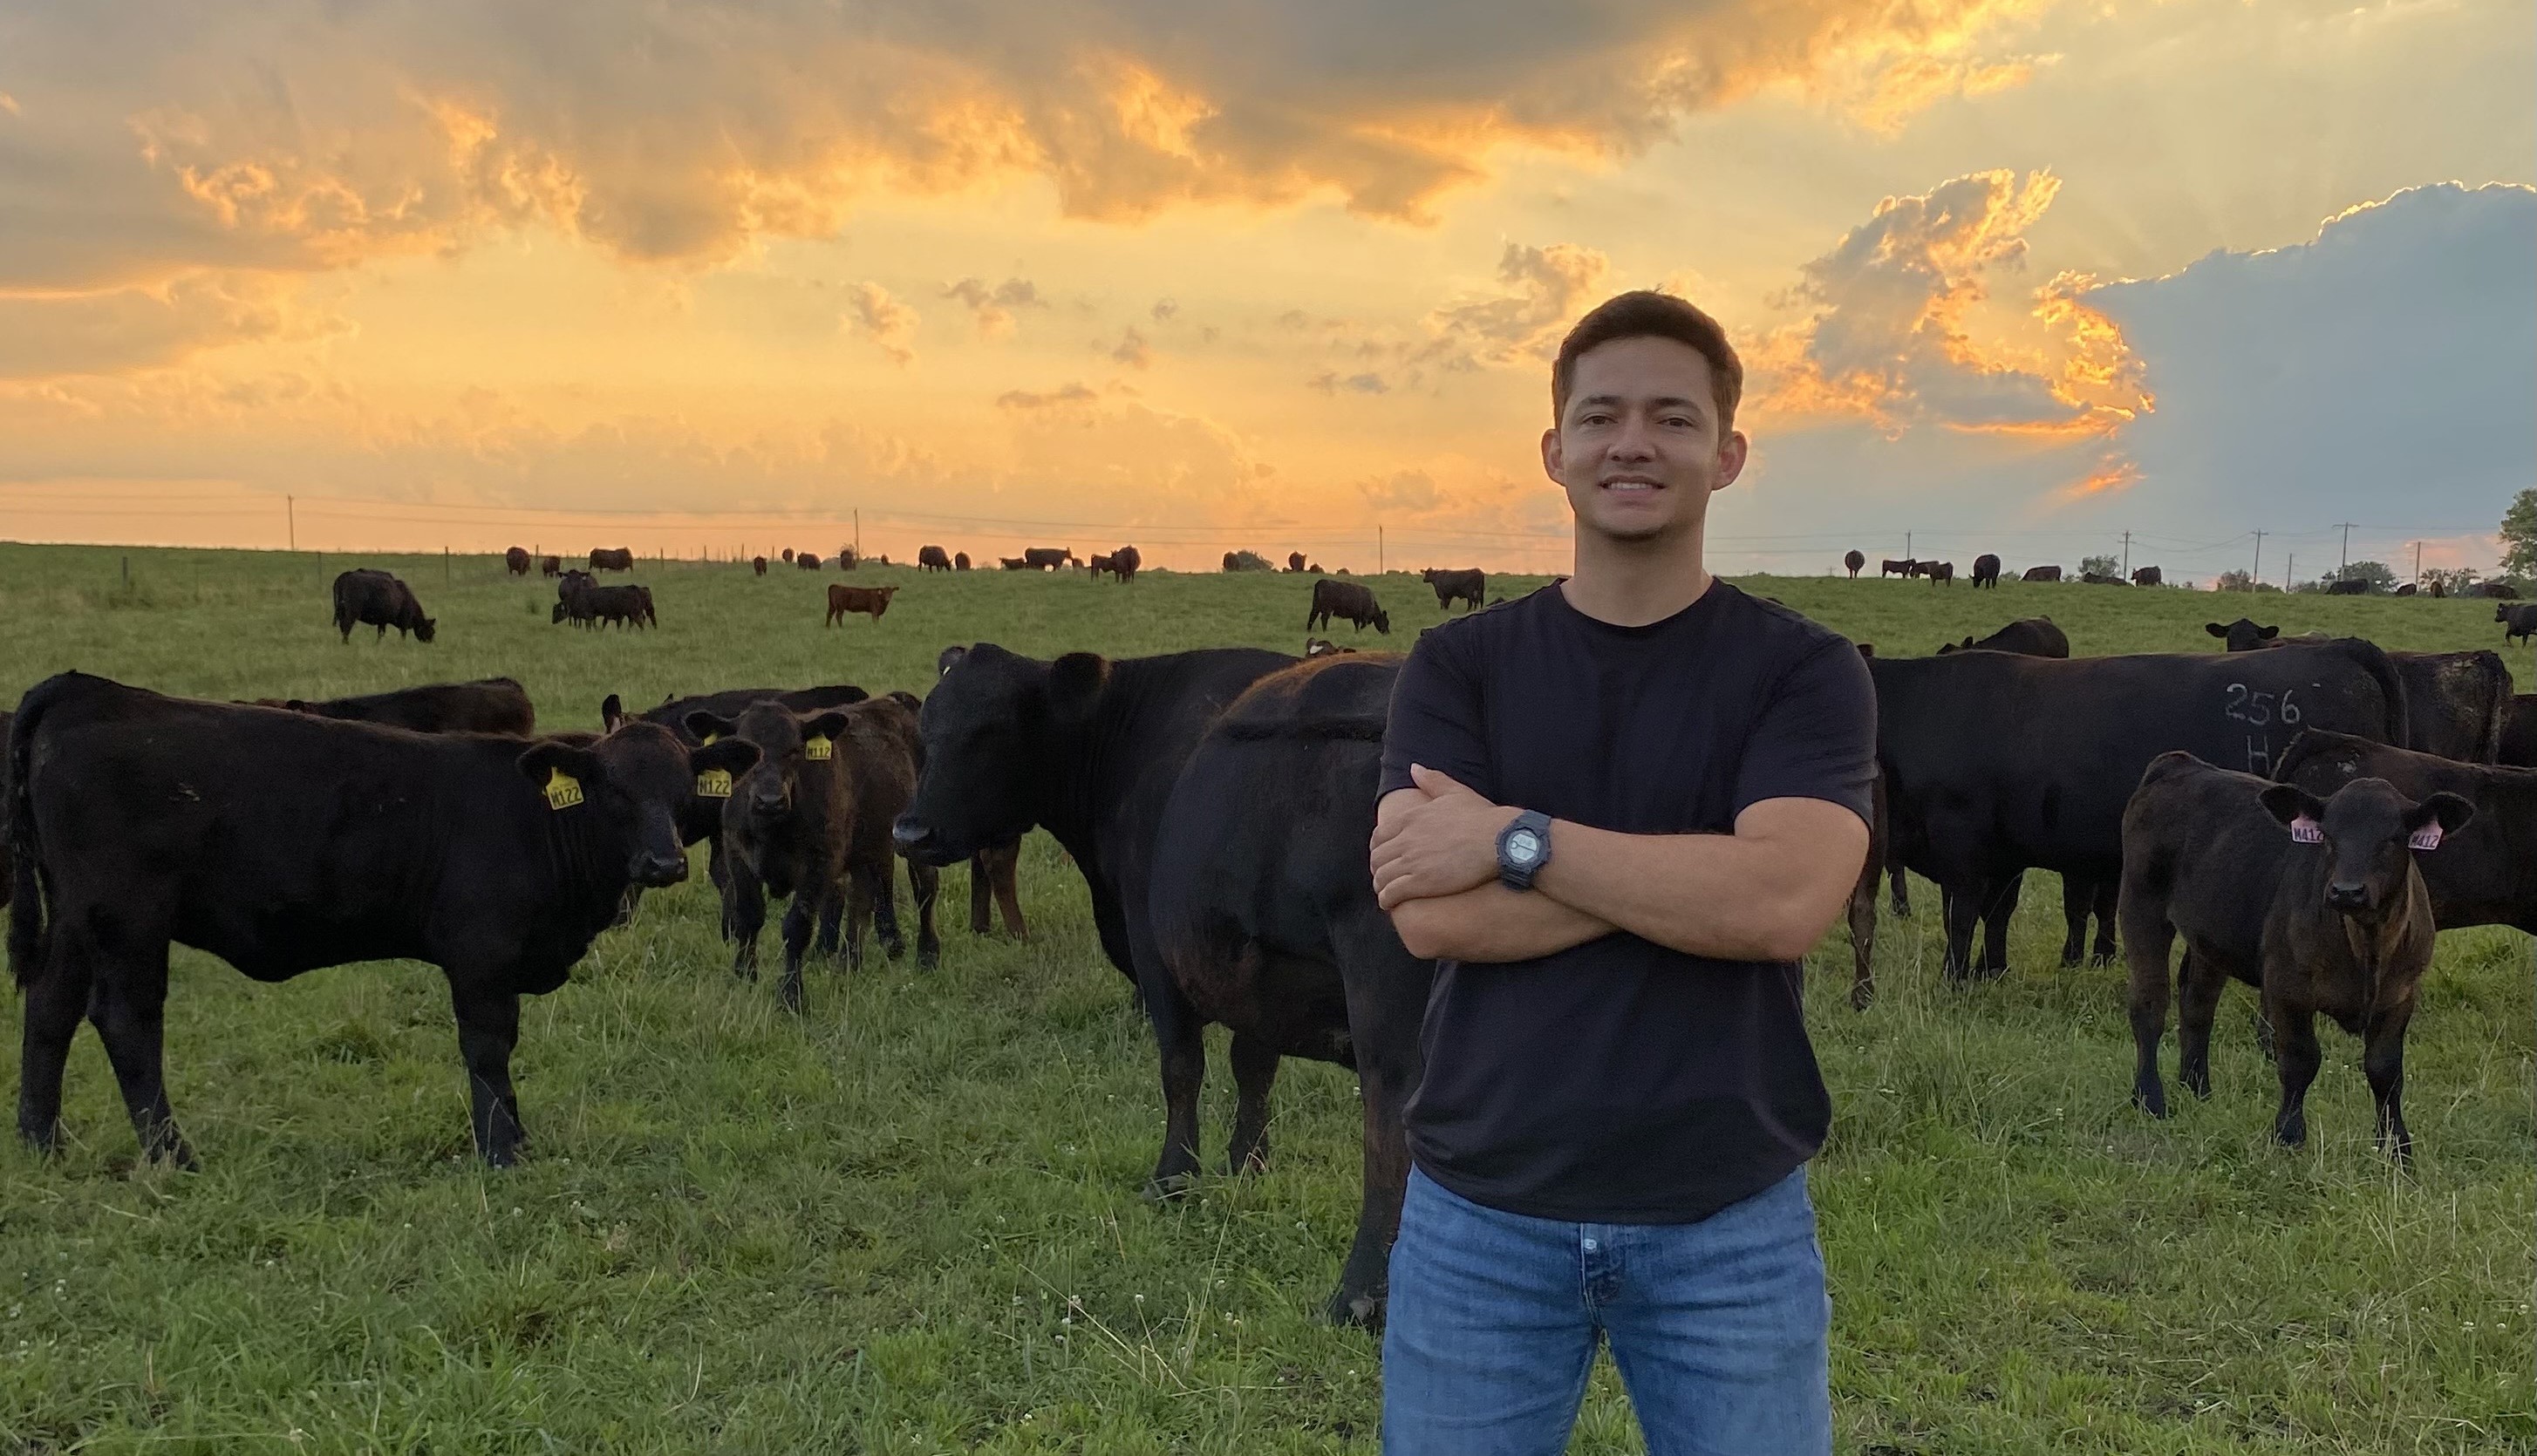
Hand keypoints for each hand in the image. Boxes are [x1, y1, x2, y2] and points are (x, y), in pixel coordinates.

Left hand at [1371, 764, 1520, 909]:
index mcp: (1411, 818)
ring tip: (1386, 893)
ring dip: (1380, 886)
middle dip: (1377, 868)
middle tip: (1384, 876)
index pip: (1378, 836)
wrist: (1499, 840)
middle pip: (1376, 858)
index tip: (1384, 856)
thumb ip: (1432, 780)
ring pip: (1381, 877)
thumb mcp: (1455, 792)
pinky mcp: (1421, 882)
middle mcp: (1406, 839)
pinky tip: (1390, 903)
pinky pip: (1391, 893)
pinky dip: (1386, 899)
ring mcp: (1412, 861)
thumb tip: (1414, 768)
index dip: (1377, 849)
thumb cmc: (1482, 817)